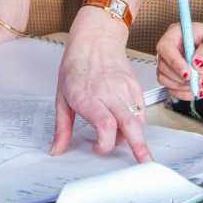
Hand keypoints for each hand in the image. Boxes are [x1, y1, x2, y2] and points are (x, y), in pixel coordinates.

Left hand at [51, 8, 151, 162]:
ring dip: (135, 136)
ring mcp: (124, 88)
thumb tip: (57, 150)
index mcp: (87, 97)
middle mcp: (108, 93)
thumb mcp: (61, 96)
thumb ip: (61, 127)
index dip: (105, 143)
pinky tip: (129, 124)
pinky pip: (141, 110)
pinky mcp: (134, 85)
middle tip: (145, 164)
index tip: (97, 148)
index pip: (105, 125)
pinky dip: (137, 122)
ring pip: (137, 119)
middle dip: (138, 146)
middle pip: (128, 124)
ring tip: (131, 144)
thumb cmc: (76, 64)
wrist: (95, 38)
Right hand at [156, 22, 202, 99]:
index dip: (173, 61)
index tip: (188, 73)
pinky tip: (198, 90)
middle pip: (163, 65)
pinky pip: (171, 89)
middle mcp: (171, 48)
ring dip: (183, 86)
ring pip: (164, 79)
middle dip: (181, 77)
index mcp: (177, 33)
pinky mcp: (174, 76)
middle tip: (200, 80)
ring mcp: (171, 63)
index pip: (165, 47)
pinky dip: (184, 93)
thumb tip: (197, 61)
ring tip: (201, 83)